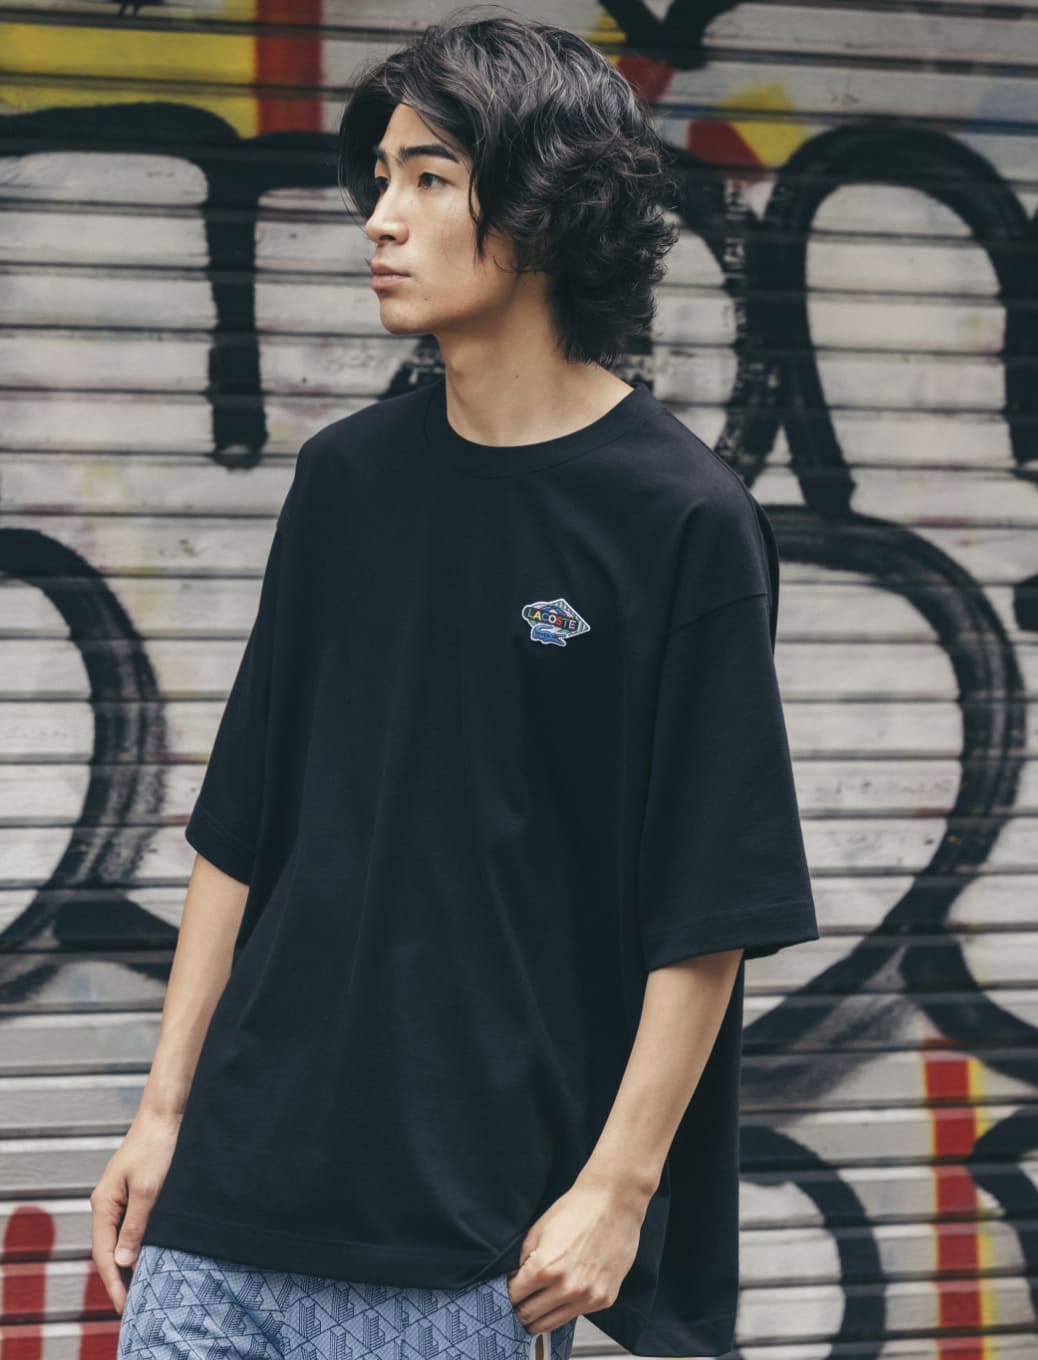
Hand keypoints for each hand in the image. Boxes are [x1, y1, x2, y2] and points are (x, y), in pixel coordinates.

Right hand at [90, 1107, 180, 1313]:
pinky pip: (131, 1224)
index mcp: (104, 1203)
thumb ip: (135, 1226)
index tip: (126, 1305)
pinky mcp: (134, 1189)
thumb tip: (124, 1260)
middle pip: (108, 1248)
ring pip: (120, 1237)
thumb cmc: (158, 1146)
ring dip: (129, 1260)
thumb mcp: (148, 1190)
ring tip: (141, 1285)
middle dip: (119, 1276)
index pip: (104, 1253)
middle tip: (133, 1303)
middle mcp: (107, 1201)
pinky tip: (149, 1252)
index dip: (114, 1282)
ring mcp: (119, 1195)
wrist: (167, 1112)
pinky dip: (137, 1242)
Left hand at [505, 1173, 649, 1333]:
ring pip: (550, 1324)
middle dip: (518, 1311)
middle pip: (529, 1316)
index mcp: (544, 1268)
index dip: (503, 1296)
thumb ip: (522, 1262)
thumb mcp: (537, 1232)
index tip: (502, 1297)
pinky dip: (564, 1309)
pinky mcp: (604, 1300)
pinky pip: (575, 1315)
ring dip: (538, 1318)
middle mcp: (566, 1288)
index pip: (512, 1297)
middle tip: (515, 1306)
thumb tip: (513, 1282)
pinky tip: (560, 1298)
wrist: (613, 1202)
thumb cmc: (576, 1211)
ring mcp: (587, 1297)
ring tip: (533, 1310)